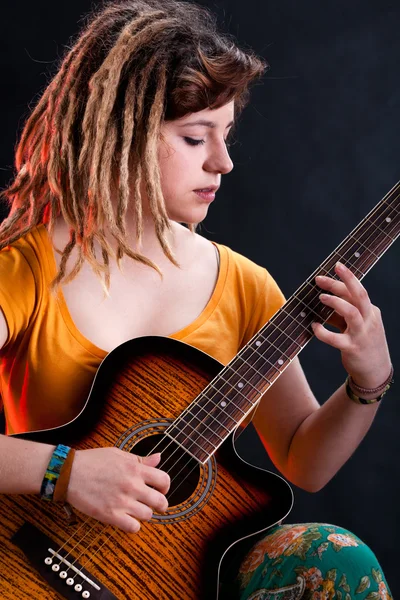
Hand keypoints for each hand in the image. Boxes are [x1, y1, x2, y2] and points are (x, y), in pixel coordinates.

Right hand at [66, 448, 169, 532]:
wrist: (69, 472)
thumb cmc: (92, 461)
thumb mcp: (119, 454)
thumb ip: (140, 460)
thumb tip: (158, 458)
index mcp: (135, 468)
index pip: (164, 480)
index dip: (165, 487)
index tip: (160, 489)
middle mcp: (131, 485)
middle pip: (160, 501)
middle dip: (161, 504)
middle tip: (155, 505)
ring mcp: (122, 501)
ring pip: (148, 515)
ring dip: (145, 514)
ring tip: (137, 510)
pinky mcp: (110, 515)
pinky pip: (133, 527)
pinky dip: (133, 525)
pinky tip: (127, 519)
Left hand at [312, 261, 391, 388]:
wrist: (375, 371)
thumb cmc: (362, 343)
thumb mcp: (355, 326)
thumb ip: (341, 314)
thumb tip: (322, 300)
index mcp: (371, 312)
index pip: (358, 291)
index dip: (346, 278)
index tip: (333, 267)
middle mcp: (369, 320)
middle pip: (359, 295)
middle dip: (343, 282)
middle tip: (321, 277)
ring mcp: (362, 334)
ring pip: (351, 313)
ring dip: (335, 303)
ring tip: (321, 298)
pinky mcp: (352, 348)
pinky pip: (336, 338)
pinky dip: (323, 332)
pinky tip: (314, 326)